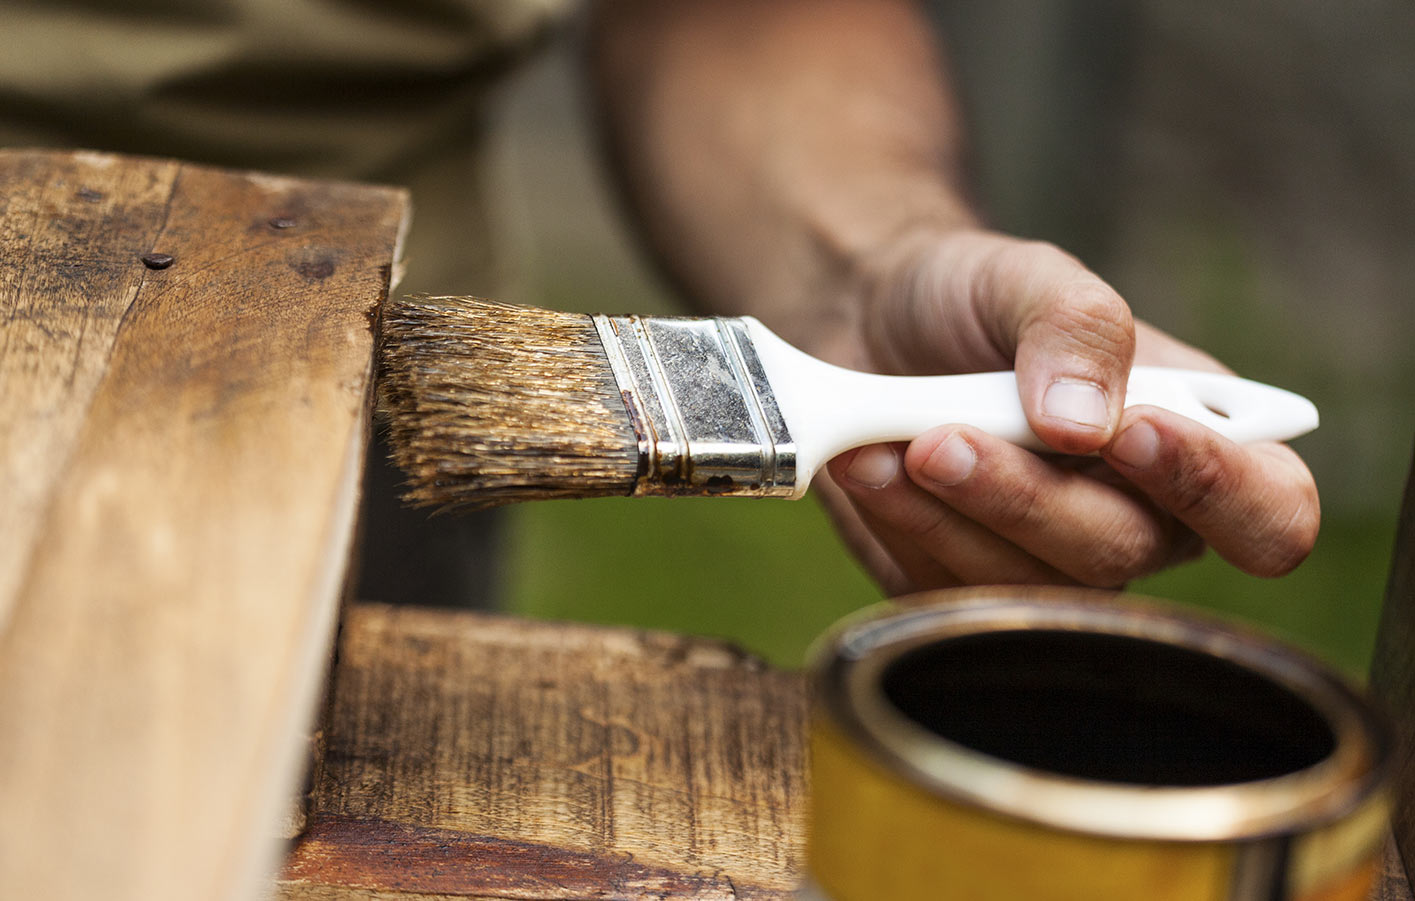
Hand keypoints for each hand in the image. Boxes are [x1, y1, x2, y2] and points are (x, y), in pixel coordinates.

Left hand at [817, 228, 1319, 594]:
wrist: (863, 321)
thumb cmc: (972, 300)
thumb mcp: (1027, 277)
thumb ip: (1076, 325)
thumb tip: (1089, 423)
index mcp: (1193, 442)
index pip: (1269, 512)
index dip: (1216, 490)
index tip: (1131, 432)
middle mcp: (1136, 518)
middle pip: (1120, 555)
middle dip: (1027, 497)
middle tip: (944, 437)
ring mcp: (1048, 562)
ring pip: (1026, 588)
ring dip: (950, 514)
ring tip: (894, 441)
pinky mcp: (961, 584)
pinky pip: (946, 592)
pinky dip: (903, 526)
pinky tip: (867, 466)